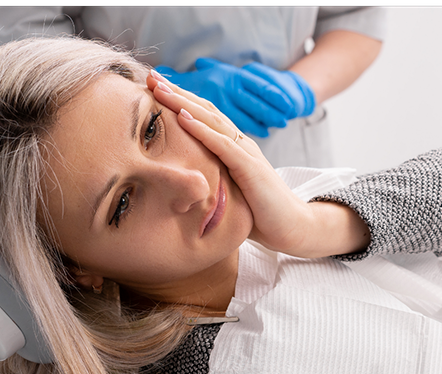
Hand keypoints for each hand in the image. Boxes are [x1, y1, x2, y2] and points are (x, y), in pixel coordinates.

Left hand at [147, 70, 368, 257]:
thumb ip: (211, 181)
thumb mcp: (228, 193)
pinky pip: (222, 145)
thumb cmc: (259, 215)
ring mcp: (247, 154)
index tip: (153, 89)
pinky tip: (182, 118)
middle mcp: (240, 145)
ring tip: (160, 89)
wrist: (291, 227)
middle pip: (205, 111)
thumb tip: (183, 185)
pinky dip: (202, 130)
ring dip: (183, 103)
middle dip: (177, 93)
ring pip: (211, 120)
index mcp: (234, 149)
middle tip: (150, 76)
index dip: (179, 101)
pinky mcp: (251, 168)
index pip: (204, 118)